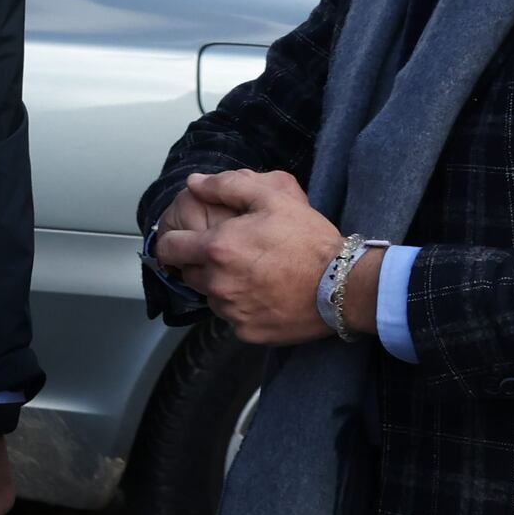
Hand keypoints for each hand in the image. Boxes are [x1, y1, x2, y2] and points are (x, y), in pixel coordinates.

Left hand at [147, 166, 342, 345]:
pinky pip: (233, 317)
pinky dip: (242, 307)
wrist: (345, 285)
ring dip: (222, 286)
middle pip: (189, 273)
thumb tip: (194, 182)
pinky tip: (266, 295)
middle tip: (233, 255)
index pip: (168, 248)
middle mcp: (218, 283)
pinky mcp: (247, 332)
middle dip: (202, 263)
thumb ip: (227, 186)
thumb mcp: (272, 199)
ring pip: (211, 296)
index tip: (185, 242)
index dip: (174, 242)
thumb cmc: (309, 240)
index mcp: (217, 249)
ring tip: (254, 275)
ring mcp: (232, 311)